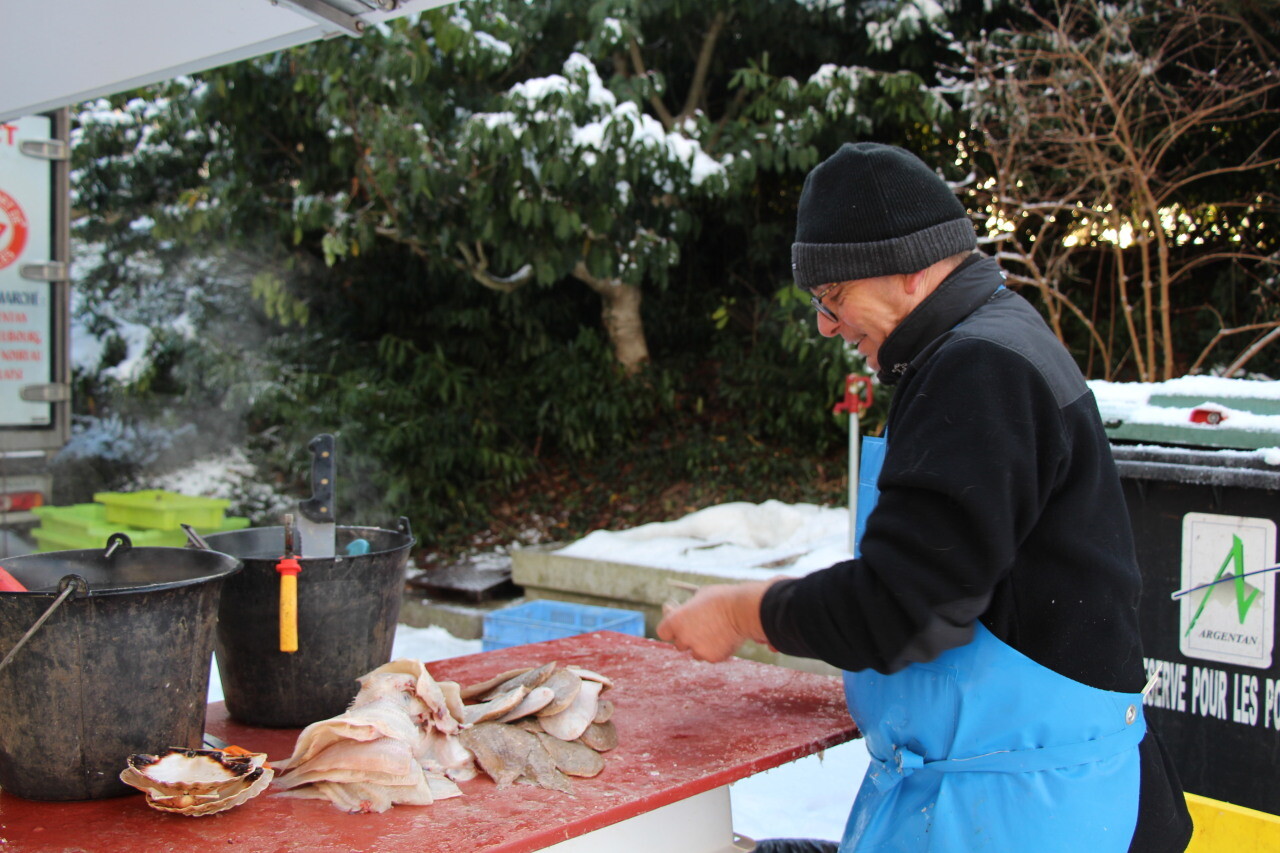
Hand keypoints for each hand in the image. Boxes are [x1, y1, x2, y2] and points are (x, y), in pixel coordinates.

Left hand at [656, 580, 777, 661]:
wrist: (743, 610)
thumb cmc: (721, 598)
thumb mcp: (699, 595)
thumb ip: (689, 608)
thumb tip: (684, 610)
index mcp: (675, 620)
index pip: (663, 632)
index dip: (670, 628)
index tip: (677, 621)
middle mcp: (684, 638)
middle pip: (679, 644)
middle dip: (686, 637)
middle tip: (697, 628)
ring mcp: (699, 650)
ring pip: (696, 653)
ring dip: (700, 646)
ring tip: (714, 633)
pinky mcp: (714, 657)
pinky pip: (711, 656)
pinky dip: (716, 649)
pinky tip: (725, 638)